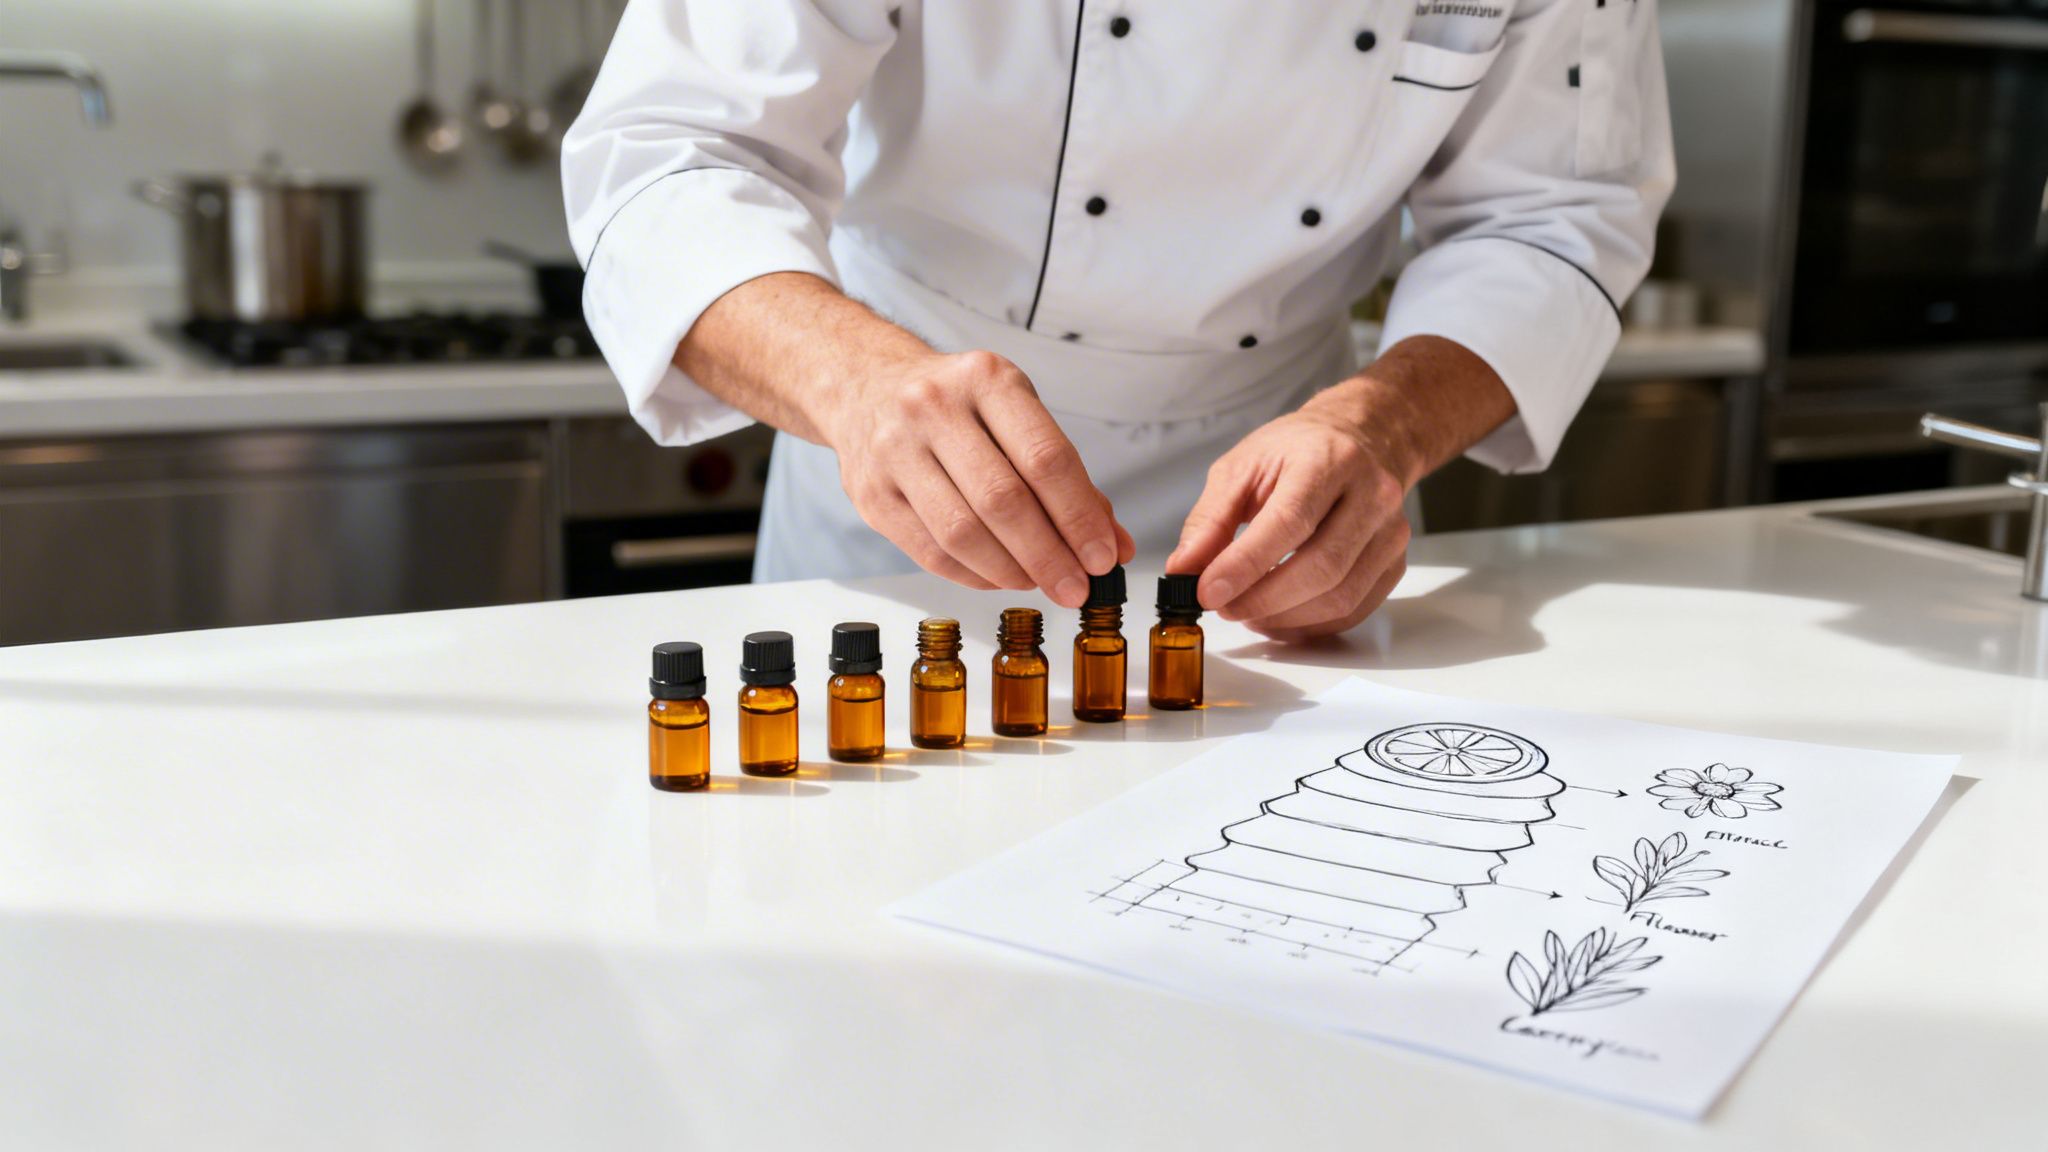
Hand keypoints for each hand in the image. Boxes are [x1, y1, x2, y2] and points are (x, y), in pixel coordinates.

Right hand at [820, 348, 1133, 605]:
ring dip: (1011, 571)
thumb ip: (1068, 478)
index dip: (1079, 516)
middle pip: (1003, 499)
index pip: (1044, 457)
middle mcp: (935, 408)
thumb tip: (1113, 544)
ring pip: (962, 532)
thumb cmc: (956, 404)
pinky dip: (974, 575)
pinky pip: (930, 551)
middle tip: (1074, 587)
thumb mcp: (1016, 414)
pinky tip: (1000, 577)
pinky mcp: (871, 493)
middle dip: (1048, 555)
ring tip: (1039, 582)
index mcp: (986, 379)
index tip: (1101, 557)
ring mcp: (895, 450)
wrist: (866, 384)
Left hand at [1167, 398, 1412, 641]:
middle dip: (1262, 599)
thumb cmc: (1298, 451)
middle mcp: (1371, 494)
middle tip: (1222, 607)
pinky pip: (1354, 610)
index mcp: (1328, 460)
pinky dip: (1310, 626)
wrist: (1360, 440)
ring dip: (1284, 618)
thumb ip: (1210, 518)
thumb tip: (1184, 569)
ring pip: (1340, 596)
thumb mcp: (1242, 467)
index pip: (1289, 522)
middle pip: (1321, 567)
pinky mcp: (1394, 562)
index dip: (1245, 565)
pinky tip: (1278, 617)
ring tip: (1246, 611)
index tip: (1208, 592)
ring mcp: (1390, 531)